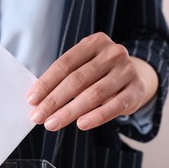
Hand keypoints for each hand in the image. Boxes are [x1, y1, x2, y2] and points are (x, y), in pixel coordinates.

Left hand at [26, 32, 157, 130]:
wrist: (134, 76)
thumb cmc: (98, 73)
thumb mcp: (82, 67)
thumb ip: (63, 78)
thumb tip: (36, 100)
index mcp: (94, 43)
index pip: (64, 64)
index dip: (46, 83)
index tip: (31, 100)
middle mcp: (112, 53)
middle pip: (76, 80)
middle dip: (53, 101)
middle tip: (38, 116)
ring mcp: (126, 70)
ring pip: (93, 94)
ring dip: (69, 111)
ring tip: (52, 124)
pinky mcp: (136, 89)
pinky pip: (115, 106)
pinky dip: (97, 116)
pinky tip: (81, 124)